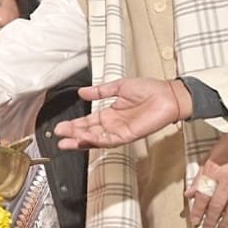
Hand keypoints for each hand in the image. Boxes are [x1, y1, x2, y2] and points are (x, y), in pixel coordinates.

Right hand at [54, 78, 191, 148]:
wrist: (168, 95)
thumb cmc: (150, 89)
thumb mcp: (119, 86)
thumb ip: (100, 91)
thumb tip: (82, 92)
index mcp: (111, 113)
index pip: (88, 121)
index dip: (74, 124)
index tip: (61, 126)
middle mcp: (114, 124)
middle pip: (89, 132)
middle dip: (73, 134)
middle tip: (59, 135)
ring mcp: (120, 131)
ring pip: (96, 139)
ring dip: (81, 140)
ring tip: (66, 141)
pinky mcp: (128, 135)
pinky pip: (109, 141)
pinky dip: (96, 140)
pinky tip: (85, 138)